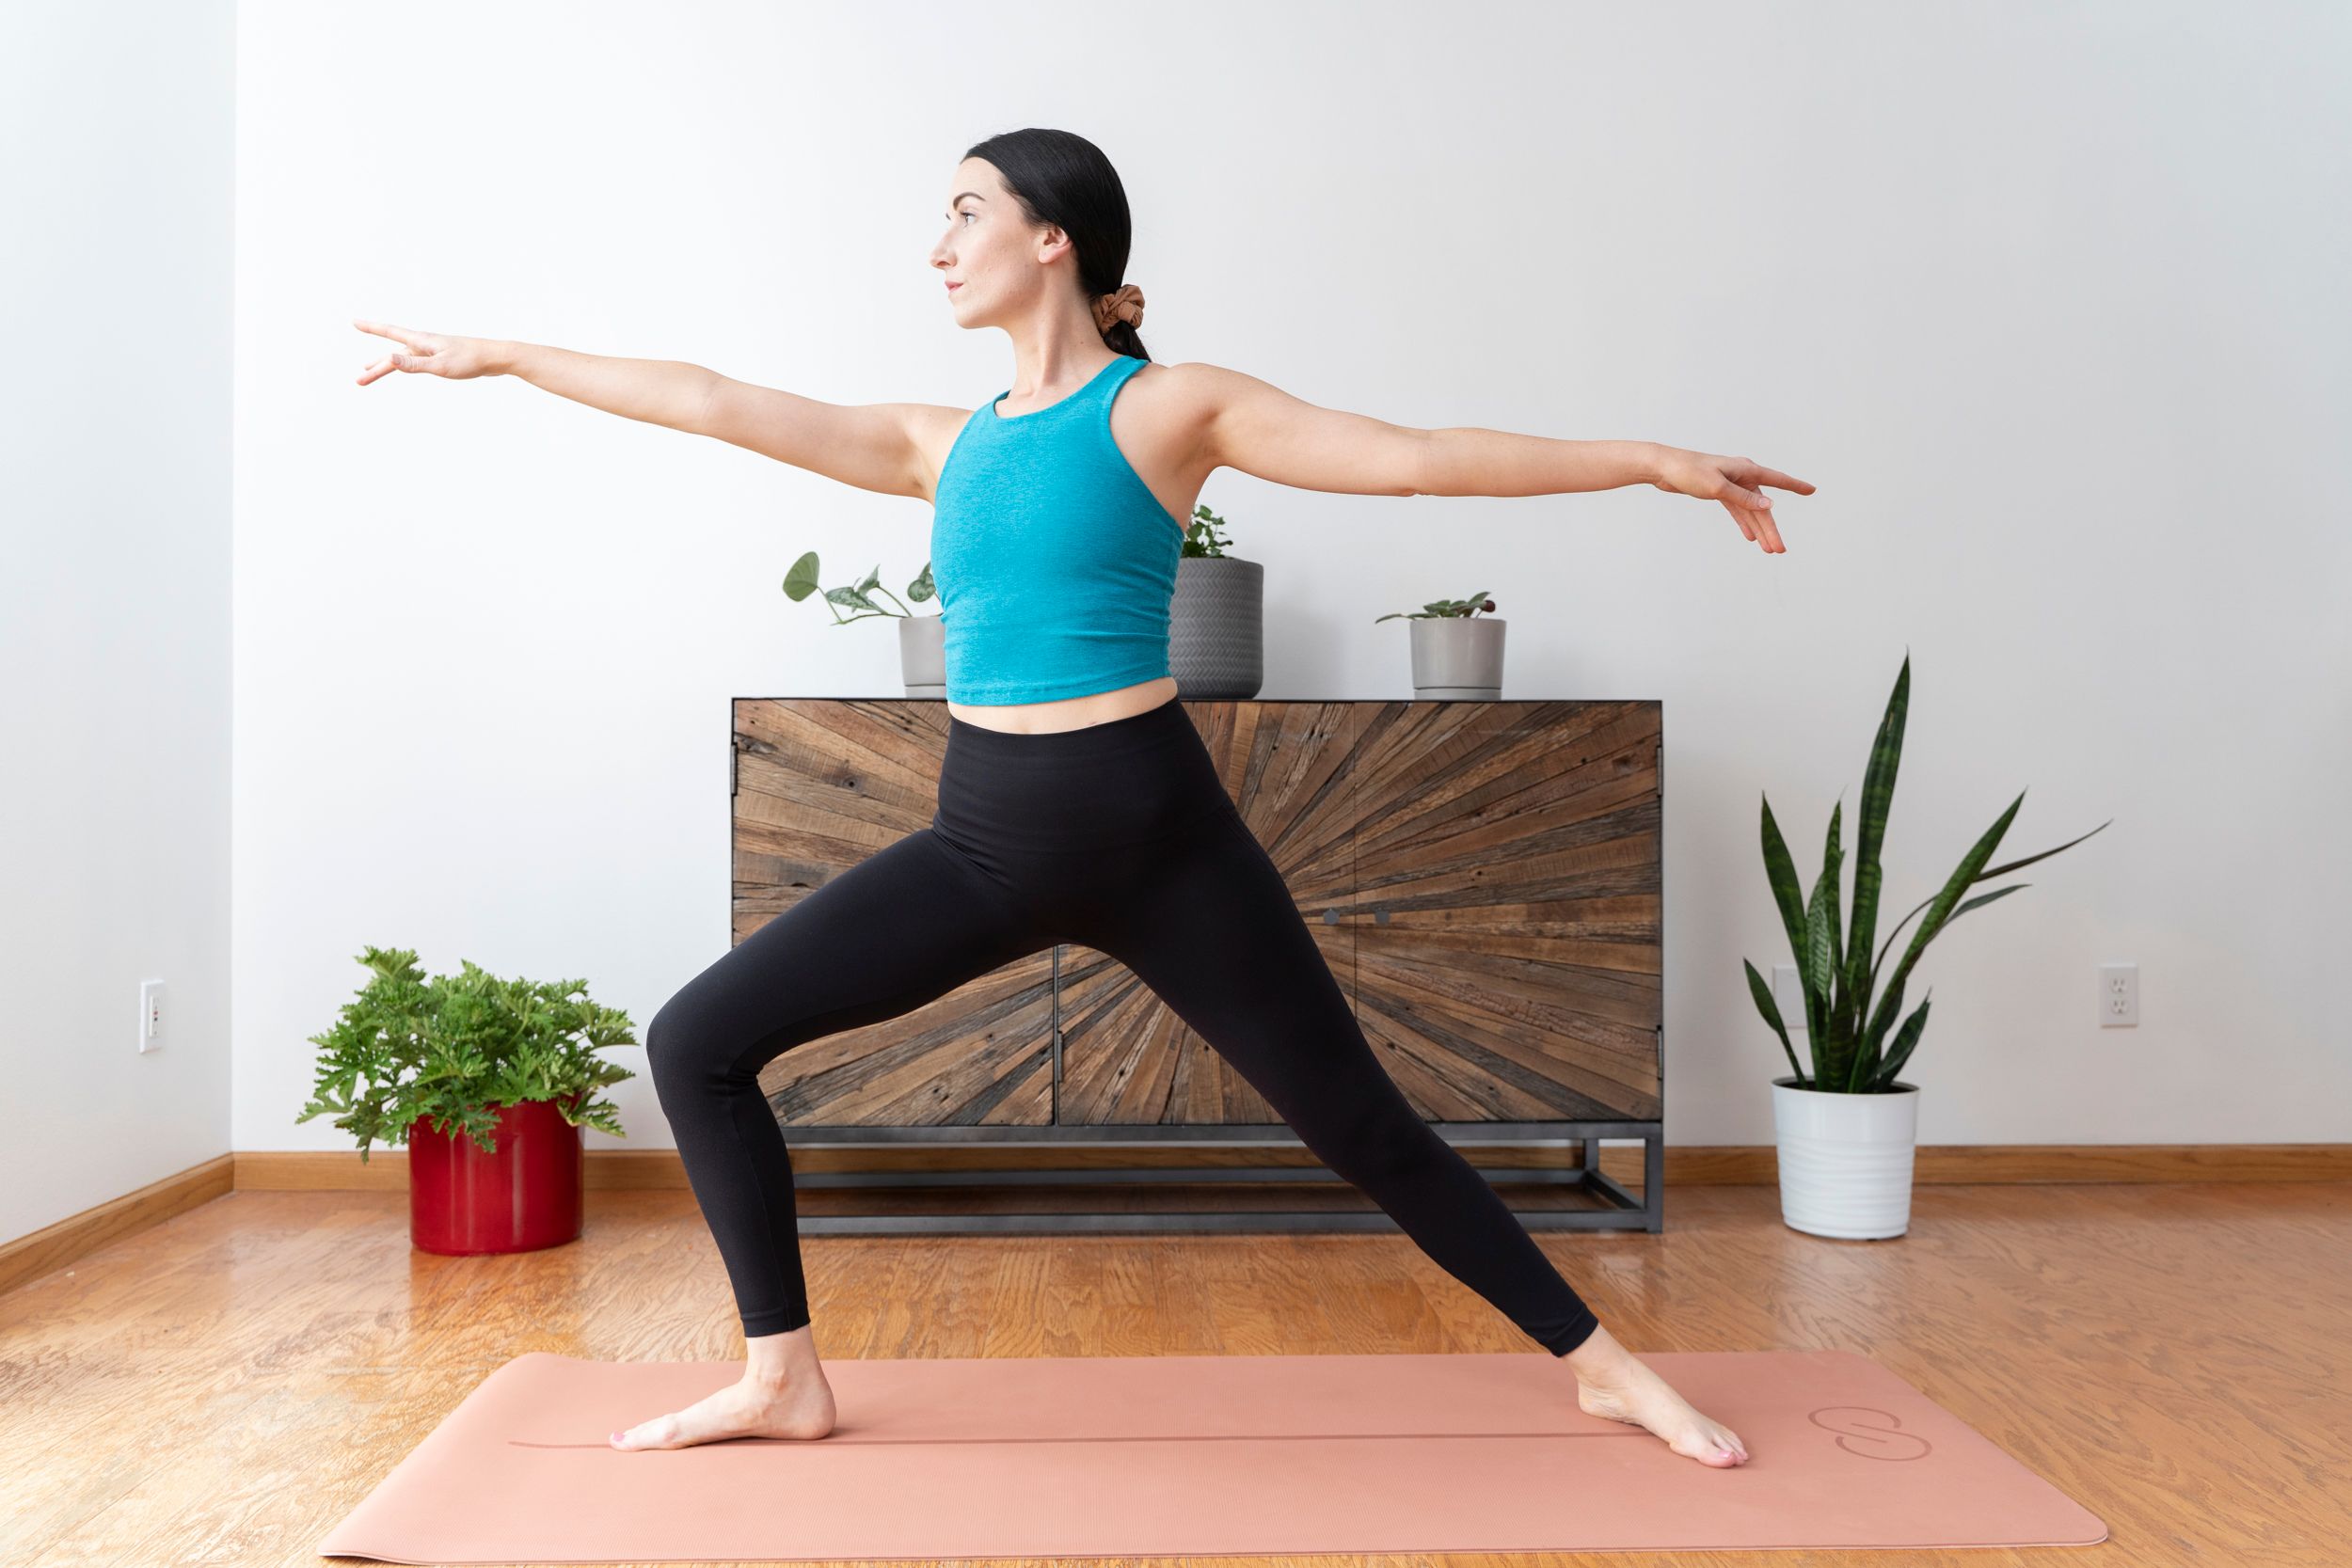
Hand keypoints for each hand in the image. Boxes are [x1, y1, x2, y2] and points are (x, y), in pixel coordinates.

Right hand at [353, 320, 504, 384]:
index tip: (354, 321)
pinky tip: (402, 367)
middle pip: (393, 355)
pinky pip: (414, 361)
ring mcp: (432, 350)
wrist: (495, 358)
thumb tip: (388, 359)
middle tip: (359, 380)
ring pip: (402, 359)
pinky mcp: (441, 357)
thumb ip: (413, 364)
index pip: (389, 332)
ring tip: (368, 371)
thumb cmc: (470, 361)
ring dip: (386, 366)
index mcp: (421, 341)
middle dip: (375, 367)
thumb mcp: (440, 366)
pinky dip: (402, 365)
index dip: (370, 328)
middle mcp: (424, 343)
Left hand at [1650, 447, 1812, 553]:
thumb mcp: (1717, 487)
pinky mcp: (1719, 491)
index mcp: (1745, 469)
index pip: (1777, 479)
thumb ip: (1743, 498)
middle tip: (1779, 550)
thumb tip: (1769, 505)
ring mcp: (1731, 483)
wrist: (1663, 468)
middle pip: (1762, 505)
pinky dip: (1743, 523)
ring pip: (1750, 510)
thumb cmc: (1688, 472)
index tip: (1812, 490)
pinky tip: (1749, 537)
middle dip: (1771, 528)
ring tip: (1767, 550)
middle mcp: (1742, 475)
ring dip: (1758, 529)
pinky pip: (1737, 509)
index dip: (1796, 486)